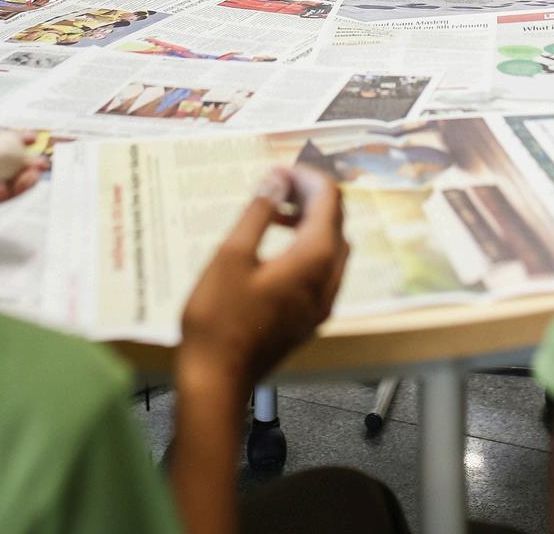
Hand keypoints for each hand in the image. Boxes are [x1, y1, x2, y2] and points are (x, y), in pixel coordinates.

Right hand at [178, 165, 347, 401]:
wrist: (217, 382)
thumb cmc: (219, 318)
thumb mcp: (233, 254)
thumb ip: (260, 211)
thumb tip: (277, 178)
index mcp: (315, 257)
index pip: (329, 198)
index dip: (306, 176)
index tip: (275, 171)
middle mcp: (329, 278)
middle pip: (336, 220)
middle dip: (311, 195)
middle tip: (275, 185)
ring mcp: (323, 302)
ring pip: (333, 246)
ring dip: (311, 221)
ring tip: (274, 212)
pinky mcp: (312, 317)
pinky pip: (323, 269)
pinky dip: (308, 248)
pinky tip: (276, 249)